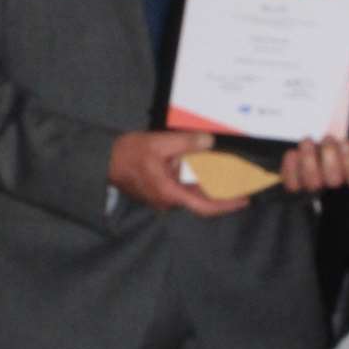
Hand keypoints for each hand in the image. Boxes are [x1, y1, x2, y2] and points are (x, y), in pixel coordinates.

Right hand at [108, 130, 249, 216]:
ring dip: (210, 182)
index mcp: (169, 192)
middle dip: (224, 190)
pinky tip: (206, 164)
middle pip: (202, 199)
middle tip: (244, 179)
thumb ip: (186, 143)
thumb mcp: (159, 143)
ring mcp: (165, 196)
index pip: (204, 206)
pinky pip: (184, 186)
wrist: (104, 161)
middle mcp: (169, 200)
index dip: (226, 205)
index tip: (244, 200)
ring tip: (230, 170)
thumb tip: (209, 142)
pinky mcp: (162, 189)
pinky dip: (198, 177)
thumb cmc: (128, 154)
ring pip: (194, 192)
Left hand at [279, 115, 348, 193]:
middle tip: (327, 138)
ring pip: (312, 184)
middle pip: (334, 181)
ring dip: (309, 163)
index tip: (345, 142)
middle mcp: (334, 177)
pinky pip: (292, 183)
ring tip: (307, 141)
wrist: (321, 119)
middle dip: (330, 160)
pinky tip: (292, 153)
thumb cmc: (347, 123)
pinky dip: (291, 169)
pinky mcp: (296, 177)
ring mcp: (314, 179)